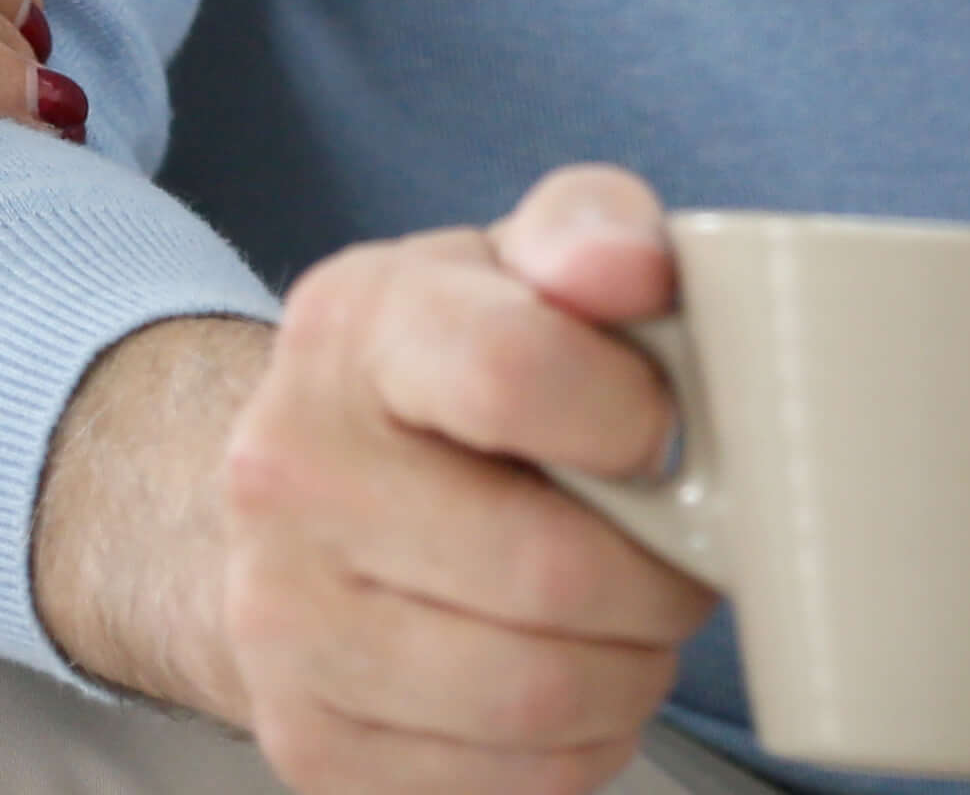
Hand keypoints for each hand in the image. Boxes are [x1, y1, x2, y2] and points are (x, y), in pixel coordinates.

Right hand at [200, 163, 714, 790]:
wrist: (294, 492)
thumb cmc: (445, 371)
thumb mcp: (512, 264)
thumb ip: (592, 230)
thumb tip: (633, 266)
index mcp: (357, 326)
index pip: (513, 371)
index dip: (631, 415)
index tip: (662, 431)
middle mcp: (289, 471)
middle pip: (546, 570)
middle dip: (662, 580)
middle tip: (686, 560)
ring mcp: (283, 619)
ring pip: (531, 694)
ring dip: (630, 674)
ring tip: (634, 626)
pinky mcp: (310, 742)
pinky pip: (503, 782)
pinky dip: (577, 748)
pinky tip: (573, 683)